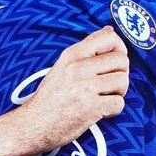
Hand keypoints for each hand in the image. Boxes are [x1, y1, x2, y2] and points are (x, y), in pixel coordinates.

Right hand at [20, 27, 129, 152]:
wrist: (32, 125)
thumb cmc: (49, 98)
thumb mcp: (62, 66)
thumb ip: (87, 49)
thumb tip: (109, 29)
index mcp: (72, 56)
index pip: (108, 38)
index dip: (119, 48)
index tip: (114, 61)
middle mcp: (79, 68)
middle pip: (121, 60)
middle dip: (121, 73)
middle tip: (110, 84)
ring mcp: (85, 88)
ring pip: (123, 81)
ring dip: (118, 92)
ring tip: (105, 97)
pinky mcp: (91, 107)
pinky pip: (119, 103)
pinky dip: (114, 109)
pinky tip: (101, 110)